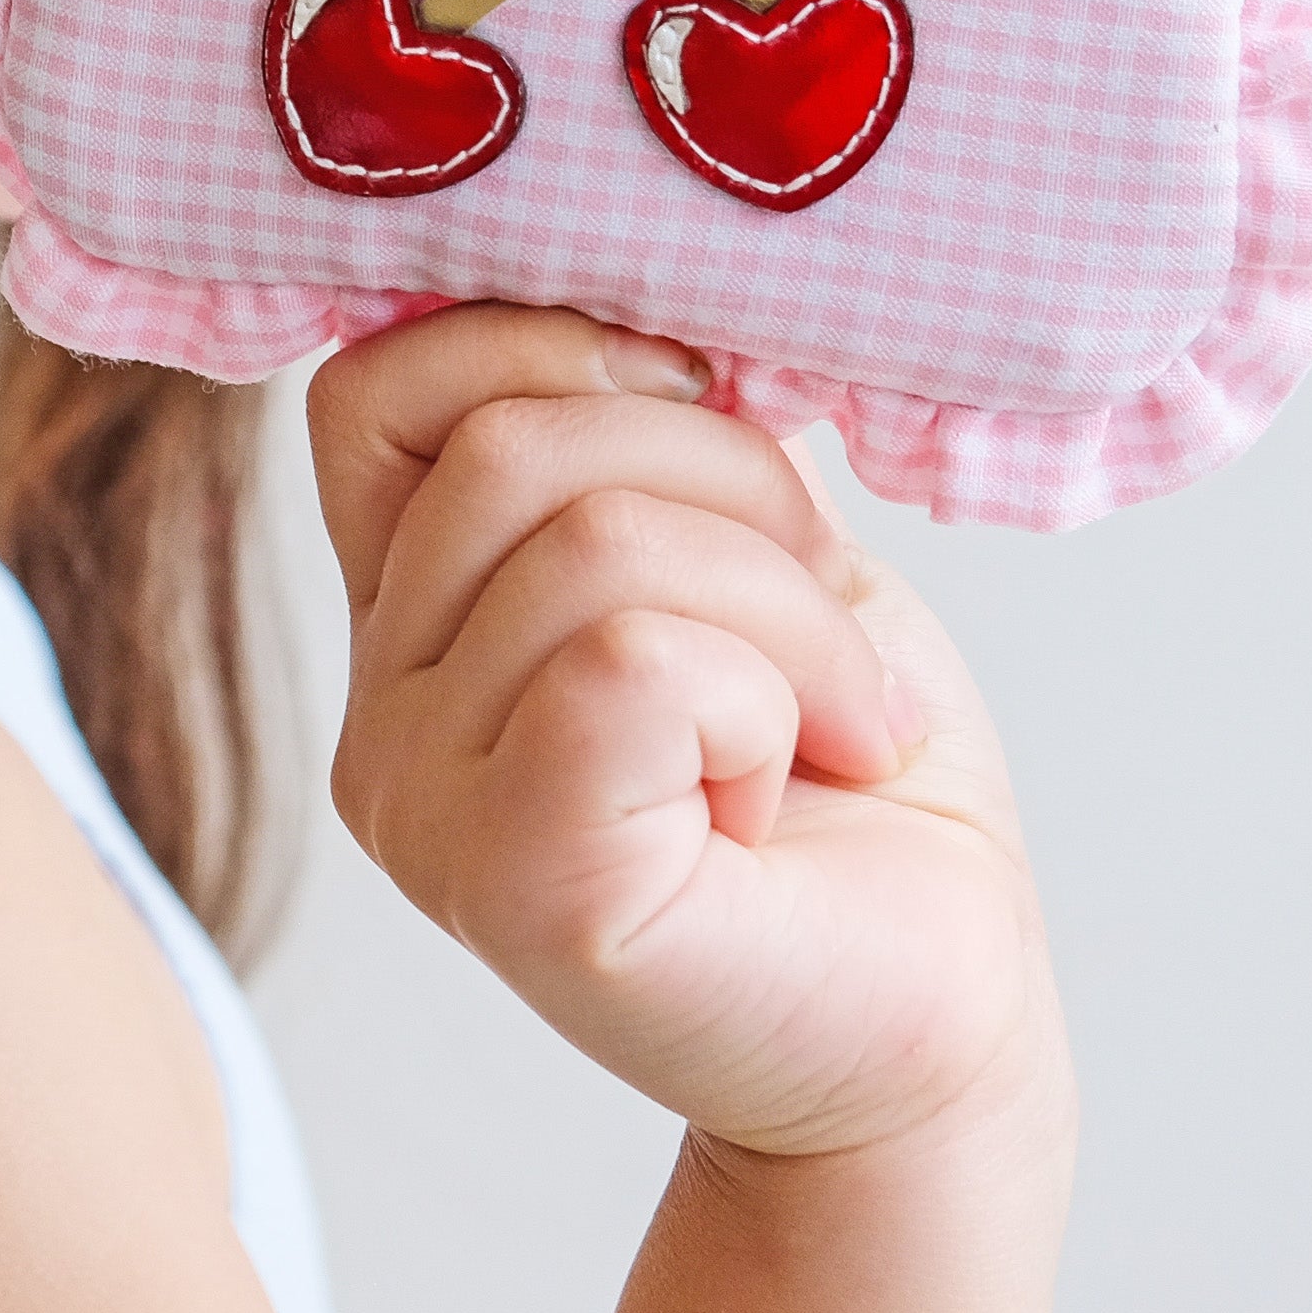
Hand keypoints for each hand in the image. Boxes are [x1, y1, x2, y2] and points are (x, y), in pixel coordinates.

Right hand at [307, 303, 1072, 1172]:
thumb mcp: (742, 540)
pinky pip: (632, 663)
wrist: (941, 1019)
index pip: (370, 388)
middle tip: (826, 618)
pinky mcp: (513, 883)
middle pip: (514, 444)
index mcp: (410, 613)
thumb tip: (645, 294)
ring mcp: (422, 803)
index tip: (694, 395)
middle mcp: (376, 708)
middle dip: (735, 484)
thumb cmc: (850, 770)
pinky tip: (789, 781)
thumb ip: (642, 440)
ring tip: (835, 717)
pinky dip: (770, 689)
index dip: (531, 338)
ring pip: (591, 545)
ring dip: (786, 610)